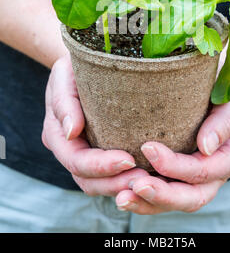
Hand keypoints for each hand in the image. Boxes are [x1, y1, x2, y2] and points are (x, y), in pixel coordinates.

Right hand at [42, 54, 148, 194]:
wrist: (83, 66)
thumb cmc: (74, 66)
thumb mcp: (65, 74)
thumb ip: (63, 101)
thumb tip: (70, 131)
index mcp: (56, 134)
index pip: (76, 160)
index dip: (101, 165)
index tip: (128, 159)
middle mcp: (69, 149)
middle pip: (88, 181)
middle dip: (115, 183)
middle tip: (145, 178)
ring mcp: (85, 153)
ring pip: (101, 184)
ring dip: (123, 186)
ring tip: (150, 180)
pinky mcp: (102, 151)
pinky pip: (113, 175)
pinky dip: (128, 179)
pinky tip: (150, 174)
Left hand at [115, 82, 229, 213]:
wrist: (214, 80)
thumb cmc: (223, 84)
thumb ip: (223, 121)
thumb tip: (206, 147)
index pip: (204, 170)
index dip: (176, 166)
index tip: (147, 147)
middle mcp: (217, 173)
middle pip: (192, 197)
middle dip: (162, 195)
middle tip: (135, 184)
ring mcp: (197, 179)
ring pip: (175, 203)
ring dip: (148, 203)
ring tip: (122, 197)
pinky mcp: (178, 177)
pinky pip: (162, 198)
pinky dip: (144, 200)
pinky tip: (123, 193)